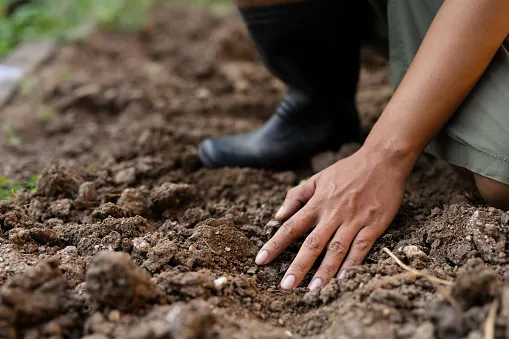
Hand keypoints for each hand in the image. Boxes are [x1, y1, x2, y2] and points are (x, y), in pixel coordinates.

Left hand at [255, 146, 411, 289]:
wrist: (383, 160)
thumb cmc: (348, 170)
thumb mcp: (319, 178)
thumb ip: (297, 196)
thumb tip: (278, 215)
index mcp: (317, 203)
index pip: (291, 226)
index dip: (275, 244)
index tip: (261, 260)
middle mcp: (333, 213)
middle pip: (312, 243)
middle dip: (298, 266)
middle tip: (285, 286)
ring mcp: (354, 220)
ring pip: (336, 249)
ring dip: (324, 271)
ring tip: (313, 289)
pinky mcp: (374, 224)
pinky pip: (361, 247)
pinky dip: (352, 263)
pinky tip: (343, 279)